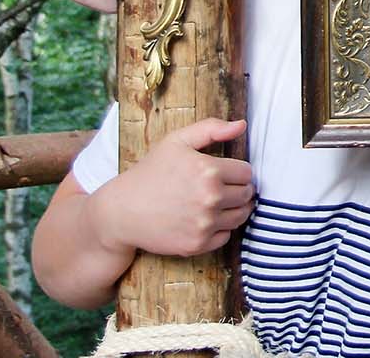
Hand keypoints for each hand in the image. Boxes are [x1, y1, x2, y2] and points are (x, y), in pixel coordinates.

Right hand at [90, 118, 253, 257]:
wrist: (122, 211)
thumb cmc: (149, 173)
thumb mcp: (176, 141)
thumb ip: (211, 129)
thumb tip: (241, 125)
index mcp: (209, 171)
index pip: (247, 172)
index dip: (237, 171)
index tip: (225, 172)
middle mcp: (210, 199)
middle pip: (246, 195)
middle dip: (238, 189)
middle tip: (221, 188)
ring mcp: (204, 224)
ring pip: (241, 216)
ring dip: (234, 209)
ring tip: (216, 203)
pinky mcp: (197, 244)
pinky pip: (226, 236)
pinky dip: (219, 229)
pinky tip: (204, 219)